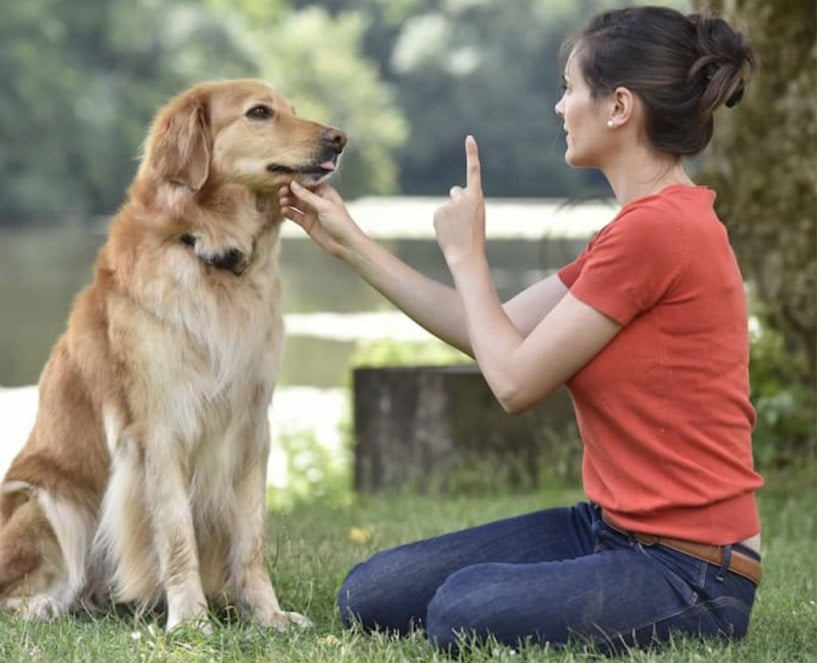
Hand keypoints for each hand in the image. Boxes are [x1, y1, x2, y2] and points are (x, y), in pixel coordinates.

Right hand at [278, 182, 359, 257]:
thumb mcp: (324, 206)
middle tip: (282, 192)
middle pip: (299, 193)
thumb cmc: (341, 222)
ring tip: (282, 202)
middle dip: (290, 191)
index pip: (308, 183)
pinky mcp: (307, 223)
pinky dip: (288, 212)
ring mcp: (312, 212)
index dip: (297, 181)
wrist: (345, 244)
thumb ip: (307, 196)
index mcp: (325, 192)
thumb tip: (293, 184)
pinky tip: (284, 210)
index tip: (285, 179)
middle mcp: (317, 201)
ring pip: (296, 203)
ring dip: (288, 201)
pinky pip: (295, 215)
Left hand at [433, 135, 485, 267]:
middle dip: (457, 202)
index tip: (469, 138)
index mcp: (477, 197)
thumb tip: (453, 193)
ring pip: (447, 205)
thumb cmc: (474, 237)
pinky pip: (439, 213)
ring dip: (449, 214)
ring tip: (456, 229)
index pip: (474, 171)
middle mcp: (463, 197)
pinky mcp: (438, 211)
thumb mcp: (476, 216)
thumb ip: (467, 202)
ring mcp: (449, 204)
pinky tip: (448, 231)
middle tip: (462, 221)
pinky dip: (441, 221)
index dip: (471, 153)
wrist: (466, 254)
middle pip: (456, 192)